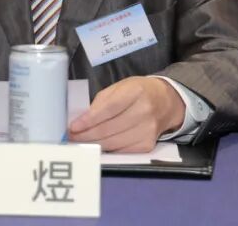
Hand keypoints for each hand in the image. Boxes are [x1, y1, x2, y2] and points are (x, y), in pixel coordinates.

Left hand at [67, 77, 184, 152]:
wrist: (166, 102)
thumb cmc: (138, 92)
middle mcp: (144, 111)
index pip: (109, 109)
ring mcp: (148, 130)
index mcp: (136, 91)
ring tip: (79, 141)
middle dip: (86, 135)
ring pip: (113, 143)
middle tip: (71, 136)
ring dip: (93, 144)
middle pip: (109, 129)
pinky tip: (97, 145)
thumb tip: (82, 120)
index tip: (73, 126)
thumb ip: (101, 101)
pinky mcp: (148, 145)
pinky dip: (107, 149)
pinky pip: (121, 151)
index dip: (89, 120)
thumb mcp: (120, 87)